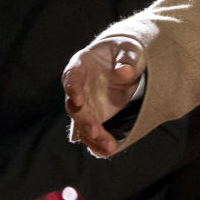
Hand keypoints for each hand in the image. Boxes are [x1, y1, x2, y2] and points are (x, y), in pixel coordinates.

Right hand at [62, 36, 145, 156]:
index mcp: (80, 65)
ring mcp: (85, 103)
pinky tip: (106, 151)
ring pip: (82, 123)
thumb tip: (123, 73)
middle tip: (95, 132)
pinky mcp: (95, 114)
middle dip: (84, 120)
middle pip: (75, 106)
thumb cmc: (123, 50)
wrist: (125, 59)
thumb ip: (126, 58)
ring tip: (108, 148)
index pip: (71, 77)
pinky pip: (93, 130)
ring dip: (92, 137)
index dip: (73, 89)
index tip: (77, 100)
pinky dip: (99, 141)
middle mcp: (77, 87)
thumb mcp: (128, 48)